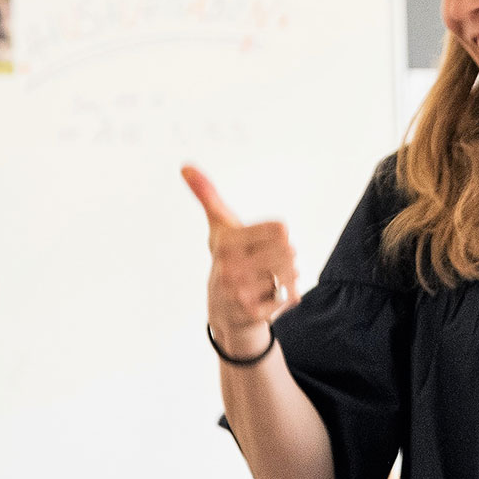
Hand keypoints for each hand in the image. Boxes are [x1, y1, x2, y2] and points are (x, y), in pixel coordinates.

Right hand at [184, 164, 298, 356]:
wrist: (224, 310)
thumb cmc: (228, 260)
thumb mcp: (220, 227)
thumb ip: (207, 196)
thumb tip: (185, 166)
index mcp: (226, 242)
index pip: (281, 230)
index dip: (280, 237)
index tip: (262, 244)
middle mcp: (230, 267)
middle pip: (290, 251)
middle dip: (286, 259)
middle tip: (266, 266)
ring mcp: (239, 292)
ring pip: (293, 275)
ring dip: (288, 279)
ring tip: (267, 282)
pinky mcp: (251, 313)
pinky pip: (290, 298)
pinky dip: (287, 298)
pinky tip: (267, 300)